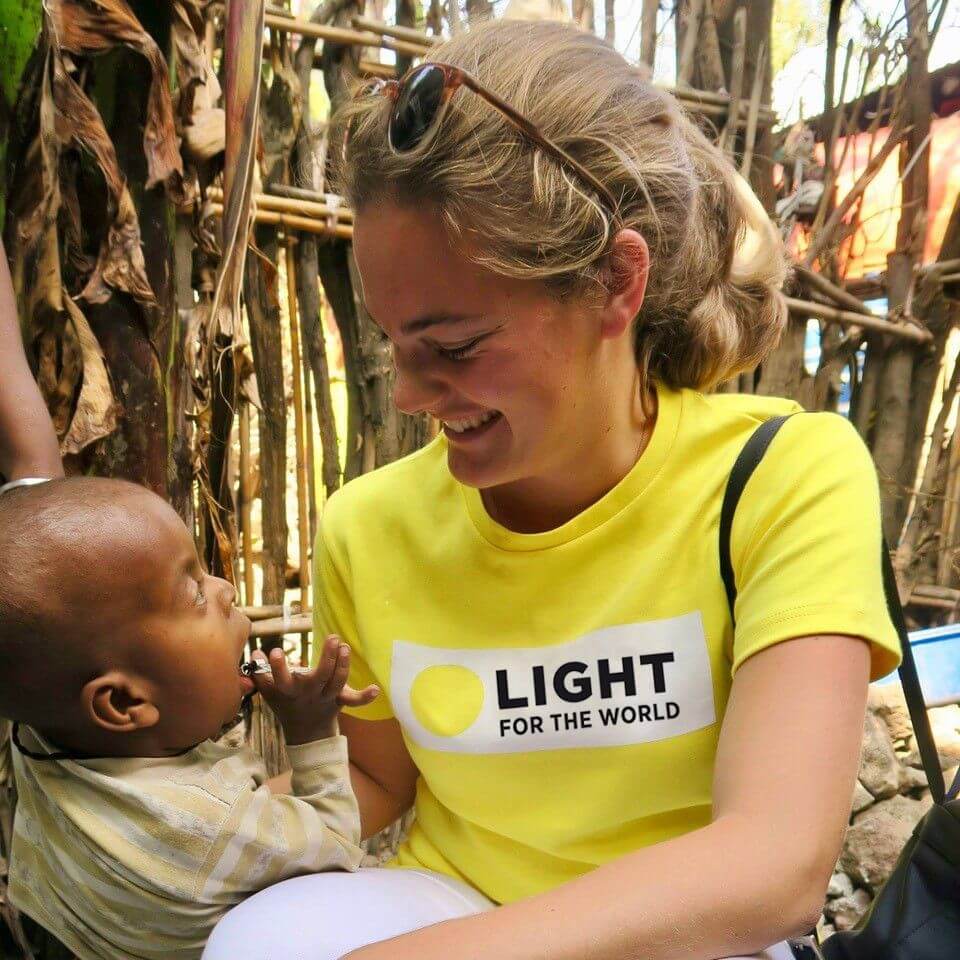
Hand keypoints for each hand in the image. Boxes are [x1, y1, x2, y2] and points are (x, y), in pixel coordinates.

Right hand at [251, 635, 377, 744]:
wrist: (305, 732)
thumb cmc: (285, 703)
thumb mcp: (270, 691)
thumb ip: (262, 673)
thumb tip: (255, 655)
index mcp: (289, 692)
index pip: (282, 680)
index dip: (278, 668)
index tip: (276, 651)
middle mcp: (310, 695)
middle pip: (320, 677)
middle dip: (328, 658)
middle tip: (333, 638)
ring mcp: (326, 698)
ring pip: (337, 682)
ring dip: (343, 665)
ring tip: (344, 645)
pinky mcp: (340, 700)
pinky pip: (354, 701)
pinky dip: (365, 697)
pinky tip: (376, 690)